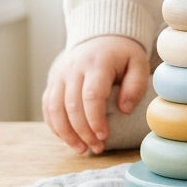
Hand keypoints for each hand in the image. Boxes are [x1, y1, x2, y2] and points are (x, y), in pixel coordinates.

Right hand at [42, 35, 149, 153]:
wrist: (100, 37)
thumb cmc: (122, 54)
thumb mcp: (138, 63)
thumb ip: (136, 86)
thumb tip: (125, 110)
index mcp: (96, 63)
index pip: (91, 95)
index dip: (95, 119)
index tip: (104, 136)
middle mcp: (73, 68)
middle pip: (71, 105)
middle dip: (83, 131)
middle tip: (97, 148)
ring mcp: (59, 75)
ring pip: (54, 109)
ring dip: (66, 133)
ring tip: (81, 149)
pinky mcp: (52, 82)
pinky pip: (48, 107)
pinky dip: (55, 126)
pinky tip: (68, 139)